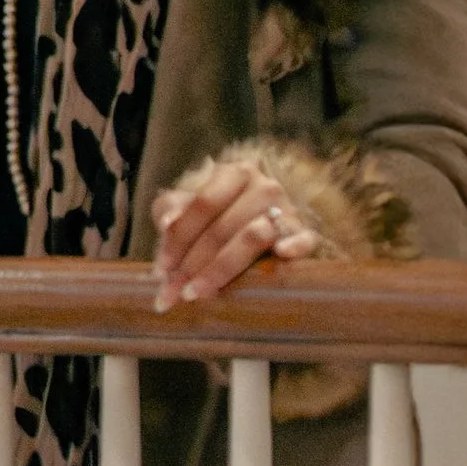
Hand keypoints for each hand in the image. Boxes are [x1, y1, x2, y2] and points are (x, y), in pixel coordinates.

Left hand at [150, 157, 318, 311]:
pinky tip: (280, 255)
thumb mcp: (186, 205)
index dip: (179, 238)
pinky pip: (305, 239)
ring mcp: (287, 209)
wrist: (256, 221)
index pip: (203, 205)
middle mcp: (263, 186)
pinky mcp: (304, 232)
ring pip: (253, 238)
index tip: (161, 269)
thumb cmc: (214, 215)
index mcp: (233, 174)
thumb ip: (171, 208)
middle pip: (223, 227)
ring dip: (221, 268)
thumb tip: (167, 223)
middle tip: (175, 291)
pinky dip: (295, 246)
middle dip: (193, 264)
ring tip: (199, 292)